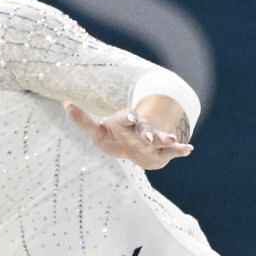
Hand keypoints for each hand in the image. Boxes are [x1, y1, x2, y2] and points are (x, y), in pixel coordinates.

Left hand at [63, 101, 192, 169]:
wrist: (133, 144)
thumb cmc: (113, 136)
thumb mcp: (97, 130)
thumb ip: (83, 119)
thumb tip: (65, 104)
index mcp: (126, 124)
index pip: (126, 120)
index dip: (127, 119)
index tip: (128, 117)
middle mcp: (141, 131)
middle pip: (144, 130)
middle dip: (147, 133)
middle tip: (150, 136)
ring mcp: (152, 140)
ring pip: (159, 139)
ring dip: (165, 139)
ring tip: (173, 139)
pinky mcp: (161, 151)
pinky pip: (172, 151)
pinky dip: (180, 150)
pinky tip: (189, 149)